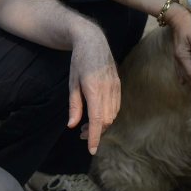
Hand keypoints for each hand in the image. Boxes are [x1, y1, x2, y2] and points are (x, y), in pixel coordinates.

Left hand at [67, 24, 120, 154]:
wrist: (93, 40)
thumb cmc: (79, 61)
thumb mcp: (72, 83)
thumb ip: (74, 105)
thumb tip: (72, 125)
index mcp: (94, 89)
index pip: (97, 119)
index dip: (95, 137)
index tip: (92, 150)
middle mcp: (108, 89)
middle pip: (106, 120)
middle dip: (96, 132)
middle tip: (81, 135)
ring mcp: (115, 86)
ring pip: (113, 114)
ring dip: (102, 125)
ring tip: (87, 127)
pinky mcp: (118, 84)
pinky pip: (116, 106)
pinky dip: (108, 115)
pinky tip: (98, 115)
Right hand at [165, 4, 190, 94]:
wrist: (176, 16)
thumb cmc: (188, 25)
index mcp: (183, 55)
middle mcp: (178, 58)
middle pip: (186, 76)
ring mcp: (177, 56)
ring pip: (182, 73)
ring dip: (188, 82)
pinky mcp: (177, 53)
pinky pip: (180, 68)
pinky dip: (183, 76)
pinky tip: (184, 79)